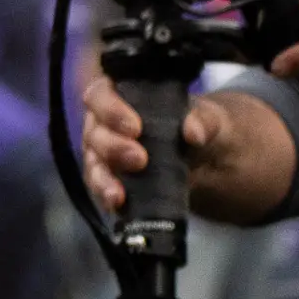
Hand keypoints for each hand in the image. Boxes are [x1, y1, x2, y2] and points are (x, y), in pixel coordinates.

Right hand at [81, 75, 286, 220]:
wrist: (202, 158)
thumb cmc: (193, 125)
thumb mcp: (205, 118)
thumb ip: (202, 120)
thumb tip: (193, 132)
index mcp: (118, 95)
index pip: (100, 94)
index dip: (110, 110)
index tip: (135, 127)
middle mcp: (103, 122)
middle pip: (94, 132)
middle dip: (113, 147)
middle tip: (139, 159)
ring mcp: (102, 153)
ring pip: (92, 162)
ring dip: (104, 178)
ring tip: (119, 194)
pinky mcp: (107, 179)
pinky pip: (99, 187)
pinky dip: (106, 195)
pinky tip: (117, 203)